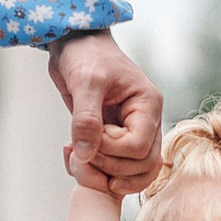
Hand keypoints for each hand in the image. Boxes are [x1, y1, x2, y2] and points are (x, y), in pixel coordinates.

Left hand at [48, 30, 163, 195]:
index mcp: (148, 105)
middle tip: (79, 151)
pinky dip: (95, 174)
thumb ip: (86, 119)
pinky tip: (73, 158)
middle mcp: (146, 123)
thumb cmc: (86, 54)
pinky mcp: (116, 141)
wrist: (76, 45)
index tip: (86, 136)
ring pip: (134, 174)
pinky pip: (115, 171)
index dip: (110, 151)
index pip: (139, 148)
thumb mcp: (85, 81)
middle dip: (108, 167)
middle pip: (142, 166)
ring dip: (103, 176)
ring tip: (76, 159)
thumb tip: (85, 155)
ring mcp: (133, 133)